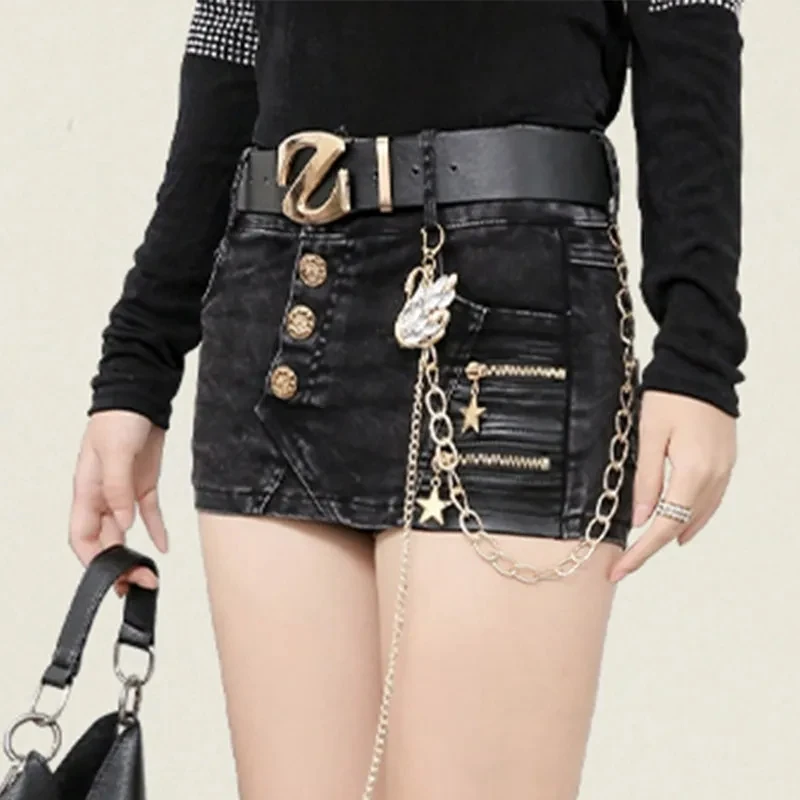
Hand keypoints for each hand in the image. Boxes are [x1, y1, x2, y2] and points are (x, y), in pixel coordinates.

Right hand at [69, 410, 167, 595]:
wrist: (141, 395)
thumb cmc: (119, 417)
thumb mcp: (115, 453)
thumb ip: (117, 489)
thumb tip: (123, 522)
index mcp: (86, 490)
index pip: (82, 535)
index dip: (94, 559)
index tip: (113, 576)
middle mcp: (102, 495)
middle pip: (106, 539)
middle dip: (119, 564)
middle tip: (138, 582)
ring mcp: (124, 491)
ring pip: (126, 531)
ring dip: (136, 553)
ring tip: (149, 575)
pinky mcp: (144, 484)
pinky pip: (148, 514)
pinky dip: (156, 531)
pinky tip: (163, 547)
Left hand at [609, 390, 736, 582]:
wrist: (700, 369)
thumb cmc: (668, 397)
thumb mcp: (648, 436)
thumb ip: (645, 480)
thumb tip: (640, 520)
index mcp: (693, 472)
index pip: (664, 526)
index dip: (641, 552)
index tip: (618, 569)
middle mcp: (714, 477)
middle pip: (681, 526)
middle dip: (651, 547)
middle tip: (624, 564)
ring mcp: (724, 471)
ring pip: (698, 516)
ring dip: (672, 534)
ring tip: (645, 551)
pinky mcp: (725, 463)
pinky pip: (708, 501)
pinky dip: (691, 517)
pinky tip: (678, 524)